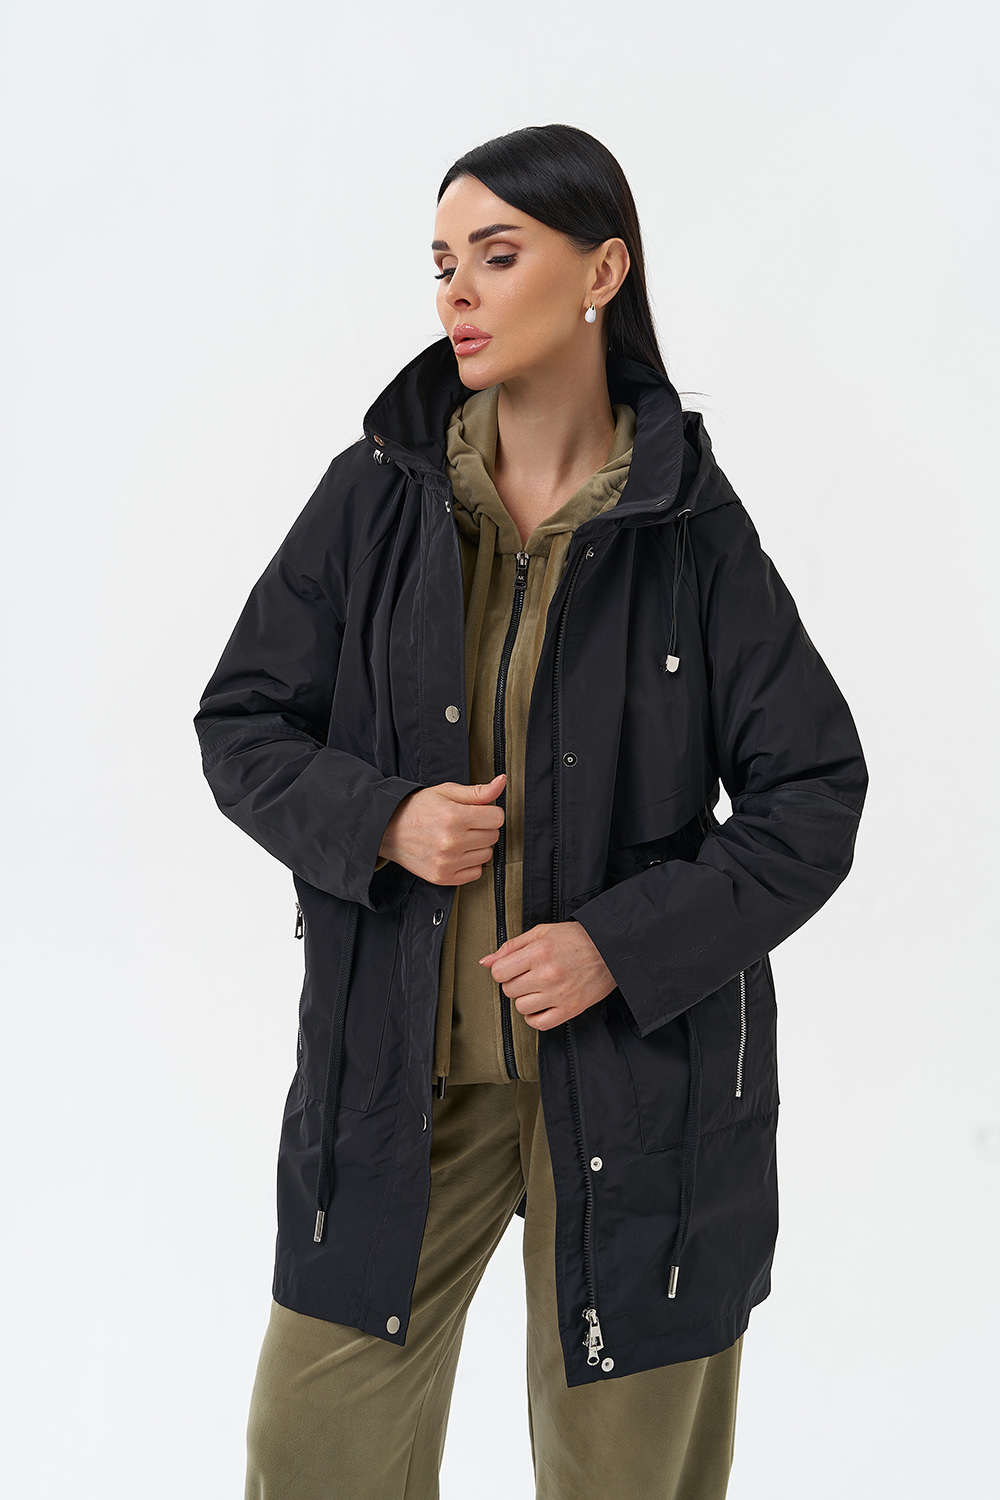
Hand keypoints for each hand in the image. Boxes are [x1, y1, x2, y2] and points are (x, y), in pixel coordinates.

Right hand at [378, 773, 505, 885]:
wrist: (389, 830)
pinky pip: (476, 873)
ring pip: (486, 855)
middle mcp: (451, 842)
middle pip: (493, 836)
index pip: (497, 817)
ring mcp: (447, 863)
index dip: (490, 812)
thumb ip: (478, 791)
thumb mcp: (447, 792)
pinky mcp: (443, 877)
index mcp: (454, 817)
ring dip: (477, 846)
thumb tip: (502, 782)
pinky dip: (470, 863)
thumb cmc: (418, 808)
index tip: (478, 811)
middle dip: (483, 827)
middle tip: (465, 823)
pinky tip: (456, 853)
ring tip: (459, 838)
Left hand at [479, 920, 617, 1030]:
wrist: (612, 949)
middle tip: (529, 975)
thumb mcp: (542, 932)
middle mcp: (548, 974)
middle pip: (509, 990)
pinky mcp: (570, 1009)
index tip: (513, 967)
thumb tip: (485, 961)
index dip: (503, 970)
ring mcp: (559, 994)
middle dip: (514, 983)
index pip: (499, 972)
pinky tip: (541, 1005)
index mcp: (539, 952)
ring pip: (521, 1008)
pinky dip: (535, 1017)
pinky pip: (539, 1024)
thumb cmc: (577, 938)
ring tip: (538, 988)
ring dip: (525, 999)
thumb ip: (511, 946)